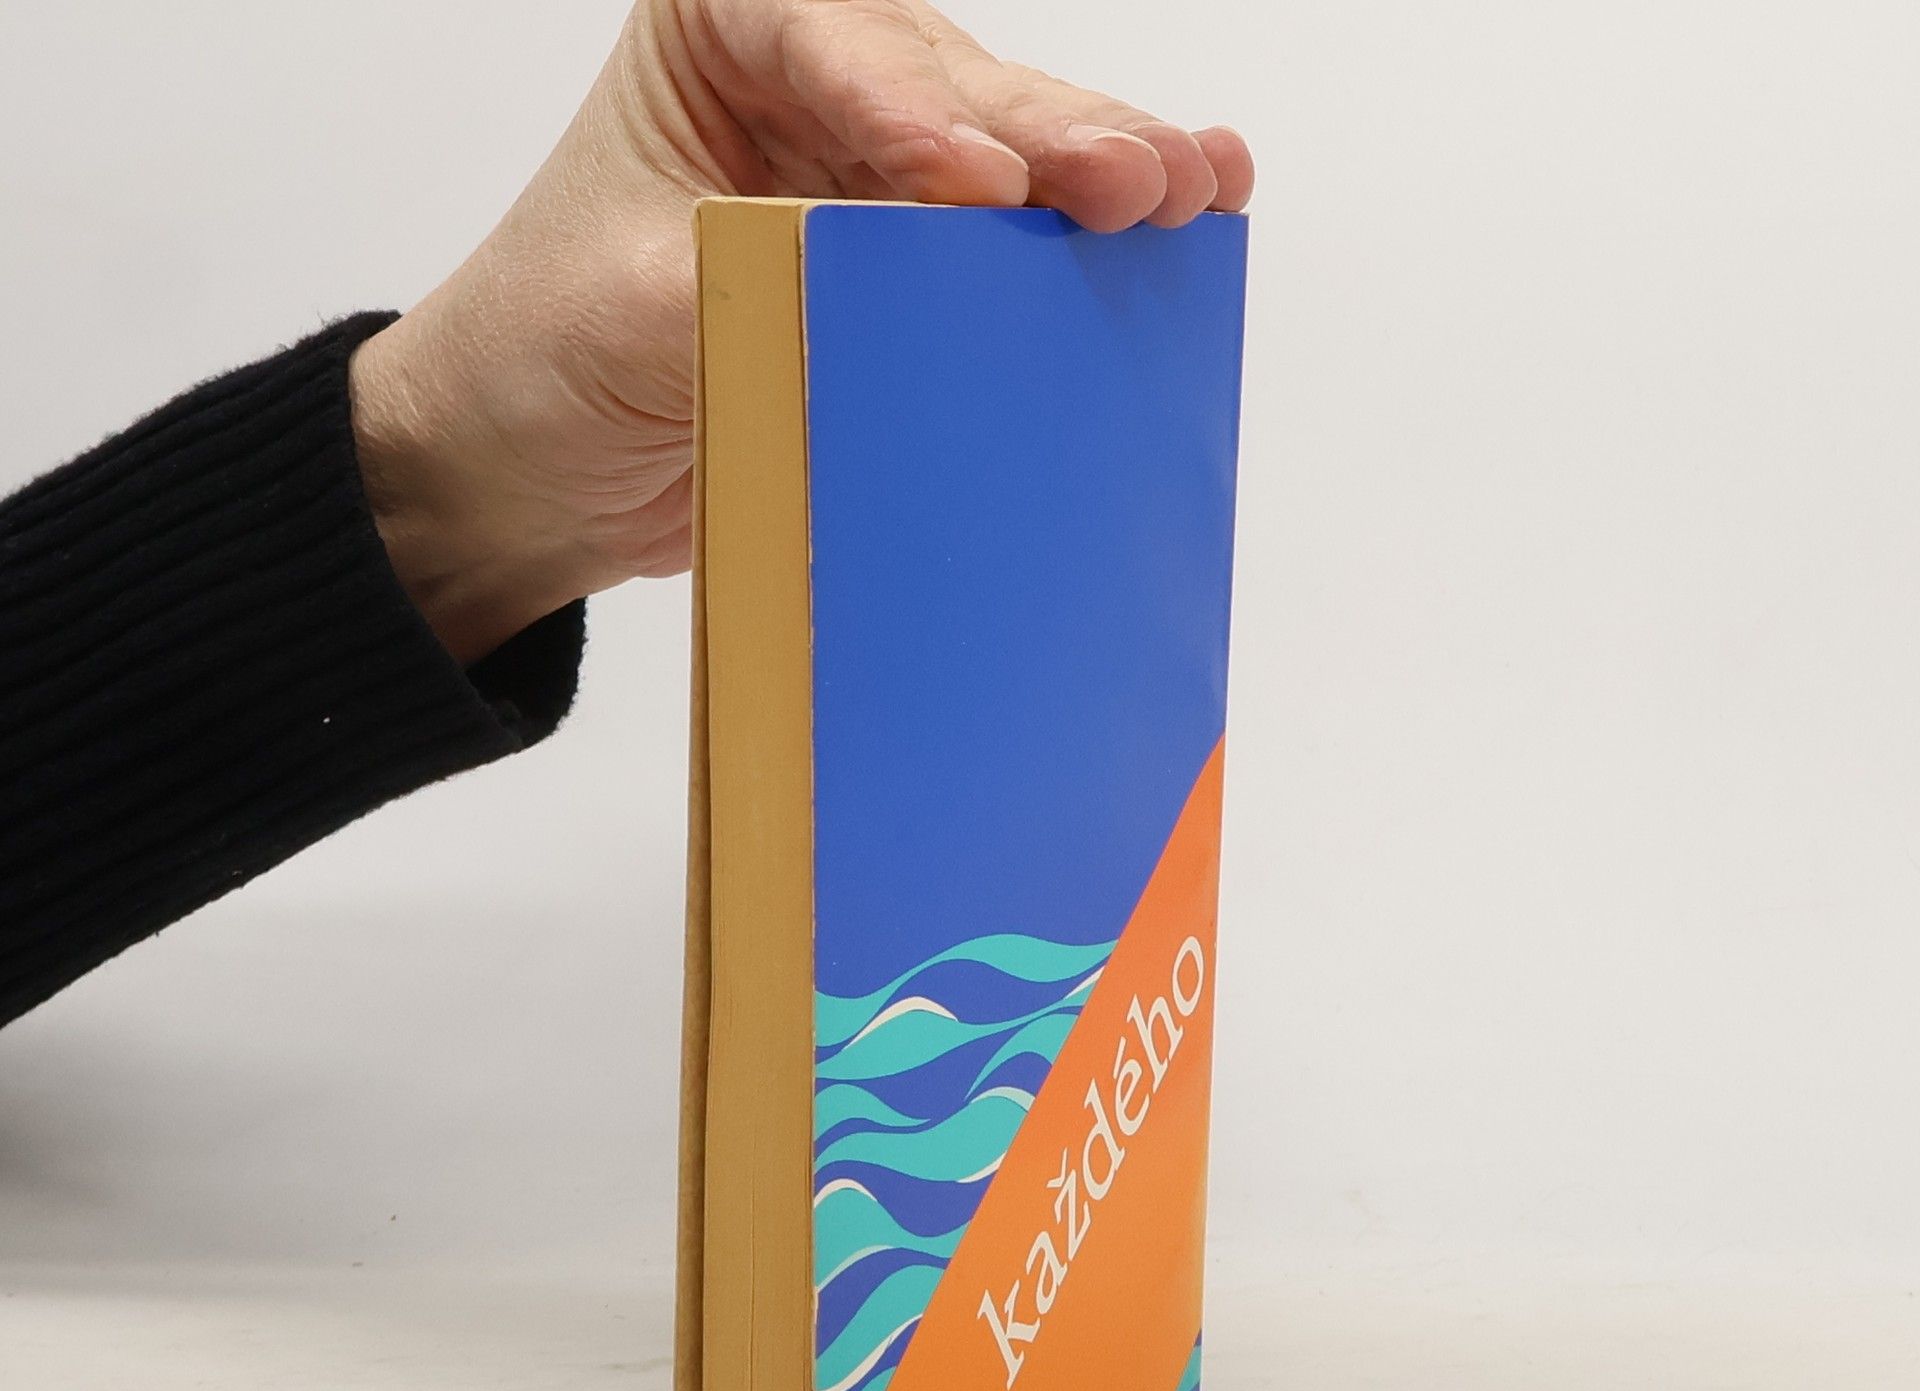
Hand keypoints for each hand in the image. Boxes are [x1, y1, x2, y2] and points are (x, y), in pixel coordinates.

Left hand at [350, 0, 1253, 662]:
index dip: (908, 104)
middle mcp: (813, 83)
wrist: (534, 473)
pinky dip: (1082, 246)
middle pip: (951, 85)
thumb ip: (777, 274)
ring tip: (1195, 188)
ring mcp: (873, 173)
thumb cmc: (545, 361)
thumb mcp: (643, 304)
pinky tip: (1187, 215)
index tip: (977, 178)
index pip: (827, 39)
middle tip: (1139, 180)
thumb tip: (917, 284)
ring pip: (1007, 151)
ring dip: (1098, 174)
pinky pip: (1006, 244)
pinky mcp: (909, 269)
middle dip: (1049, 135)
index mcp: (721, 35)